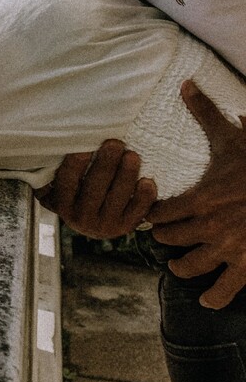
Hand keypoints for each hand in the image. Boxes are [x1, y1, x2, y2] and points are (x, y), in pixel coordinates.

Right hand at [35, 141, 155, 238]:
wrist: (93, 223)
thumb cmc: (77, 191)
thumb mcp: (59, 185)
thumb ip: (56, 170)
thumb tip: (53, 142)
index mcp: (62, 203)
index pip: (67, 182)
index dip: (75, 164)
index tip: (85, 146)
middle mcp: (81, 218)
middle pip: (94, 188)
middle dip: (106, 164)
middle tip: (115, 143)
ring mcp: (105, 225)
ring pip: (117, 198)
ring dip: (126, 175)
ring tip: (132, 156)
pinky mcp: (126, 227)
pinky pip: (137, 212)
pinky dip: (143, 198)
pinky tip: (148, 181)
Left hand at [148, 80, 245, 307]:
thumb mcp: (232, 138)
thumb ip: (204, 113)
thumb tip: (186, 83)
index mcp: (200, 198)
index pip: (158, 214)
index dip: (151, 215)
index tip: (150, 215)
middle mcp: (209, 226)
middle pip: (167, 241)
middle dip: (163, 239)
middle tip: (163, 237)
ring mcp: (229, 248)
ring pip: (189, 267)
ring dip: (181, 268)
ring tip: (179, 266)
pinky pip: (226, 290)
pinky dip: (215, 297)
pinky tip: (208, 298)